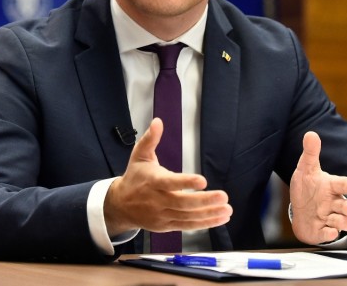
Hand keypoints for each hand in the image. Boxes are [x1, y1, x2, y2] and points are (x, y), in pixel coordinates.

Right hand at [103, 118, 232, 235]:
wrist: (120, 205)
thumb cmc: (134, 177)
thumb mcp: (139, 155)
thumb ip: (150, 139)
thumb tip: (158, 121)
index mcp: (152, 181)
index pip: (170, 183)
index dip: (186, 182)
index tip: (203, 180)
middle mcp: (158, 200)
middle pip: (183, 203)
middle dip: (205, 201)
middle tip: (223, 196)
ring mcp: (163, 215)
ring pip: (188, 216)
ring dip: (209, 214)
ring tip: (227, 209)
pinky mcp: (167, 225)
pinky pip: (187, 226)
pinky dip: (204, 223)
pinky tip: (220, 218)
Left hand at [289, 131, 346, 244]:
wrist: (300, 211)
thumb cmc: (307, 187)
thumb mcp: (306, 169)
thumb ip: (310, 153)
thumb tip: (311, 133)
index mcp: (331, 186)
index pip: (343, 184)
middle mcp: (333, 203)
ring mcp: (329, 217)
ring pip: (343, 222)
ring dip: (343, 222)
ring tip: (337, 220)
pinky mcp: (323, 231)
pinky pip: (329, 234)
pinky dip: (329, 234)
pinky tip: (327, 231)